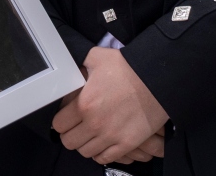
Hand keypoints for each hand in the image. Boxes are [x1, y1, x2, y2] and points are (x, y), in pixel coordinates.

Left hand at [52, 47, 168, 165]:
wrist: (157, 77)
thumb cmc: (128, 66)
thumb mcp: (97, 57)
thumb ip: (79, 63)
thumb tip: (71, 68)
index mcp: (83, 104)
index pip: (58, 125)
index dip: (61, 120)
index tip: (67, 117)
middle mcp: (94, 124)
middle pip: (69, 142)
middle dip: (71, 134)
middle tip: (77, 126)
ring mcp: (111, 136)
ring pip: (85, 152)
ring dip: (86, 144)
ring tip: (91, 134)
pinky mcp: (126, 143)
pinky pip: (105, 158)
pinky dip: (101, 153)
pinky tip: (103, 143)